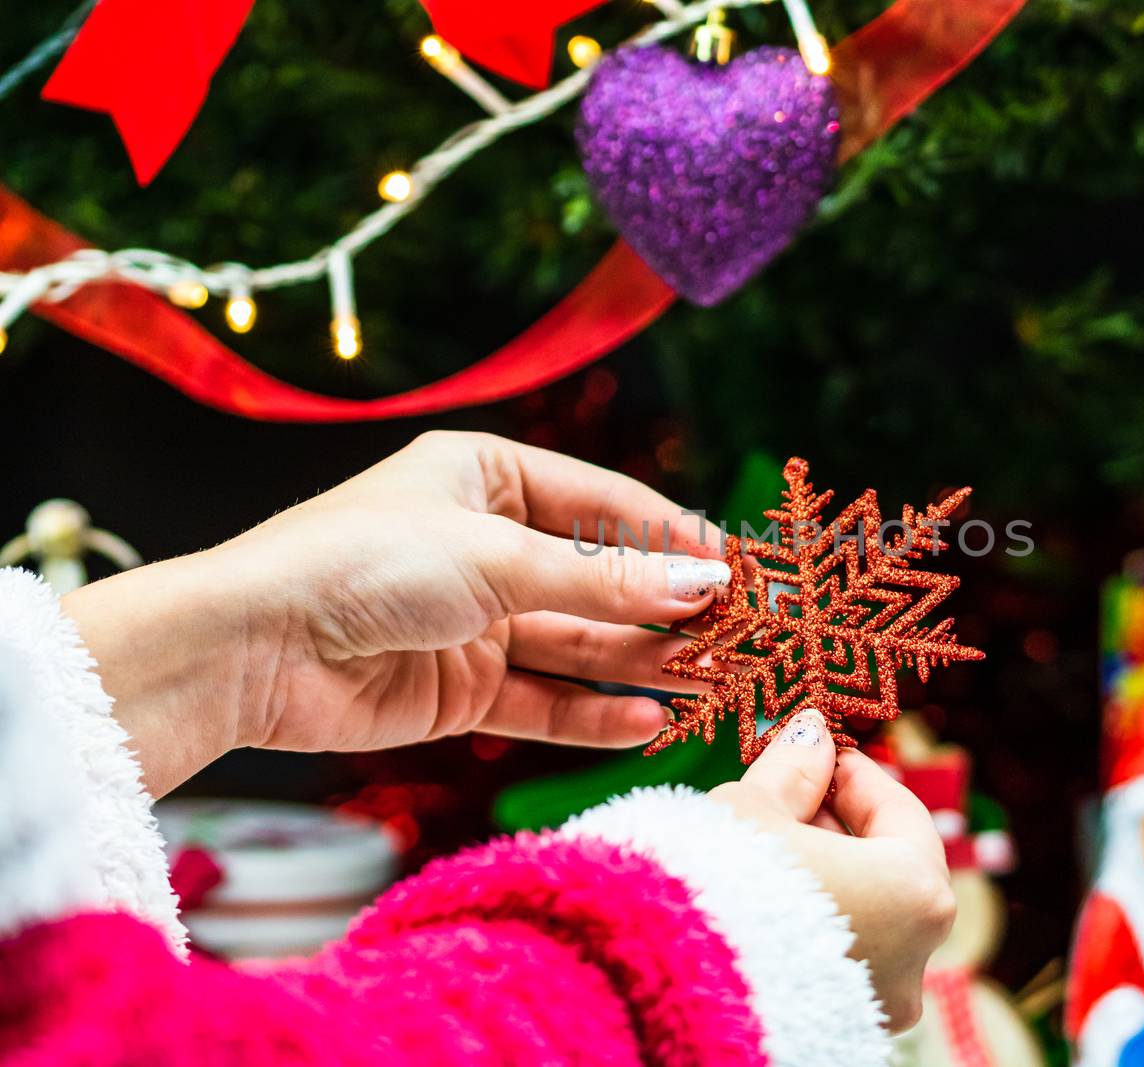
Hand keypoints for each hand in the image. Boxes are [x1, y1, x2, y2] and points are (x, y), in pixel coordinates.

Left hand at [62, 431, 731, 794]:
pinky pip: (542, 697)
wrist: (249, 647)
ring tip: (712, 683)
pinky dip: (592, 711)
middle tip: (739, 636)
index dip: (672, 536)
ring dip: (642, 663)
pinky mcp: (458, 689)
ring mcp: (474, 621)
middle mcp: (485, 546)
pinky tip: (647, 720)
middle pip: (598, 580)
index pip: (604, 504)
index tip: (739, 568)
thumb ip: (604, 580)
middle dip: (665, 609)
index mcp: (487, 478)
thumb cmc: (364, 563)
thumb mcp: (497, 558)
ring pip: (578, 643)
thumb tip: (704, 583)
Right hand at [709, 709, 956, 1031]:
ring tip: (762, 847)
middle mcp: (914, 958)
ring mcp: (877, 1004)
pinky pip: (834, 961)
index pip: (902, 813)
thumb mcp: (752, 809)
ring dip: (821, 875)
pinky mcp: (836, 1030)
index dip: (856, 774)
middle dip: (837, 825)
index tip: (818, 753)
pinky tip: (758, 902)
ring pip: (862, 918)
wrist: (662, 987)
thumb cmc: (719, 888)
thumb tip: (813, 734)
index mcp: (916, 893)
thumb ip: (794, 768)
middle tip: (787, 795)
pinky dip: (809, 925)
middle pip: (886, 868)